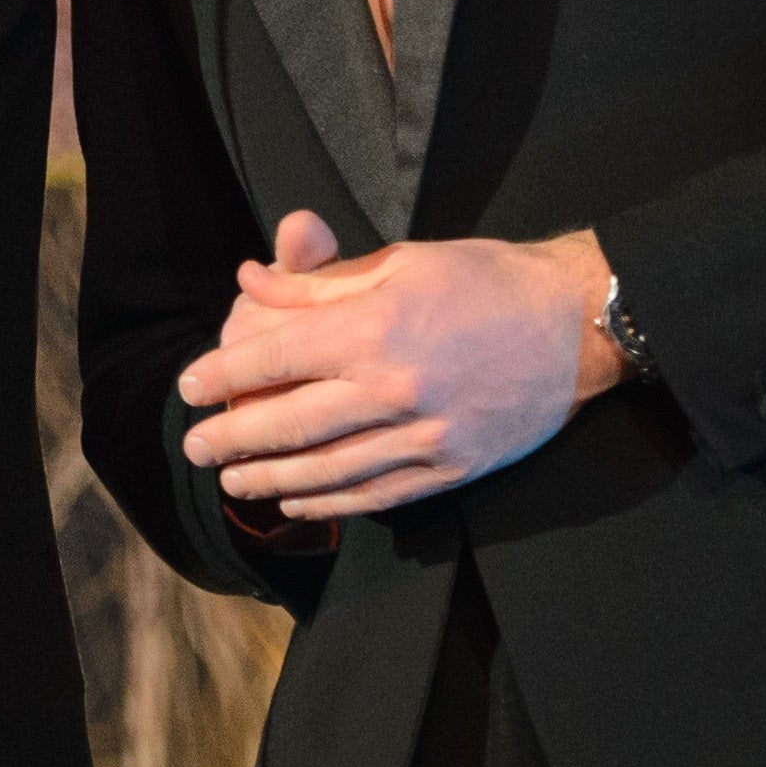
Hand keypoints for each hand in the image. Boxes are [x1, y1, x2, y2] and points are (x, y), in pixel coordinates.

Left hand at [175, 212, 623, 519]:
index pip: (273, 358)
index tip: (189, 386)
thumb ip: (318, 283)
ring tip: (233, 480)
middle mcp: (393, 388)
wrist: (576, 324)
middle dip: (230, 438)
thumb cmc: (483, 278)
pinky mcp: (452, 468)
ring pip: (328, 470)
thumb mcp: (400, 262)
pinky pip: (377, 495)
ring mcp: (425, 437)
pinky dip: (329, 504)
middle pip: (289, 424)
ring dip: (270, 479)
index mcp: (375, 328)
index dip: (221, 374)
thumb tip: (249, 280)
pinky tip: (296, 503)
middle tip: (193, 447)